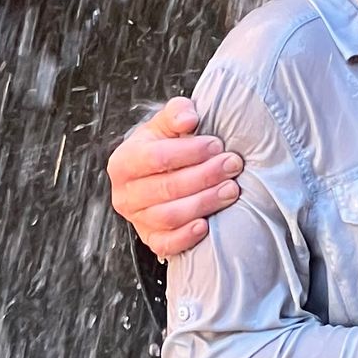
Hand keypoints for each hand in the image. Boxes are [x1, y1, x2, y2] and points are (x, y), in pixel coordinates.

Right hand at [107, 98, 242, 257]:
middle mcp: (125, 194)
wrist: (159, 174)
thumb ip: (176, 113)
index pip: (156, 158)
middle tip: (233, 165)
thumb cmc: (164, 148)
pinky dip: (186, 237)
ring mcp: (137, 219)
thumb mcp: (166, 125)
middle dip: (205, 176)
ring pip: (170, 216)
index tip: (217, 144)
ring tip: (231, 190)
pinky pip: (166, 244)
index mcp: (124, 162)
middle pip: (166, 188)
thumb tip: (189, 118)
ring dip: (204, 203)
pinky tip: (206, 225)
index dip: (190, 152)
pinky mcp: (151, 239)